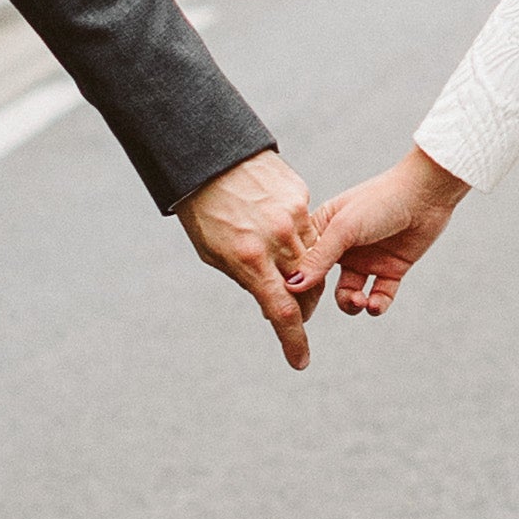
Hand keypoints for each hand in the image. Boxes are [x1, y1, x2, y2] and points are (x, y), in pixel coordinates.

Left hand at [177, 149, 319, 370]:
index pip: (281, 311)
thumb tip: (271, 300)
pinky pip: (309, 228)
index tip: (300, 361)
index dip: (293, 340)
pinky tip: (280, 229)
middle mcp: (276, 238)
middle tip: (294, 311)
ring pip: (314, 259)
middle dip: (303, 307)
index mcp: (249, 259)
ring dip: (306, 273)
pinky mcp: (300, 196)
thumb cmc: (204, 211)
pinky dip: (300, 239)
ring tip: (286, 269)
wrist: (210, 157)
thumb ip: (246, 278)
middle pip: (307, 289)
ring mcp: (292, 215)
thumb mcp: (214, 253)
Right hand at [300, 147, 467, 319]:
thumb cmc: (380, 200)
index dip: (295, 281)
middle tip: (319, 310)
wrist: (426, 194)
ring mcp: (367, 259)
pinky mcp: (391, 269)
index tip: (287, 300)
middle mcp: (343, 247)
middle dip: (321, 299)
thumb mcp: (344, 228)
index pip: (301, 261)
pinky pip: (379, 296)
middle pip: (323, 282)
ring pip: (349, 293)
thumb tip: (293, 285)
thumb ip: (319, 258)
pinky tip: (374, 304)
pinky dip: (376, 305)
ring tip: (358, 301)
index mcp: (324, 230)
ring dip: (351, 303)